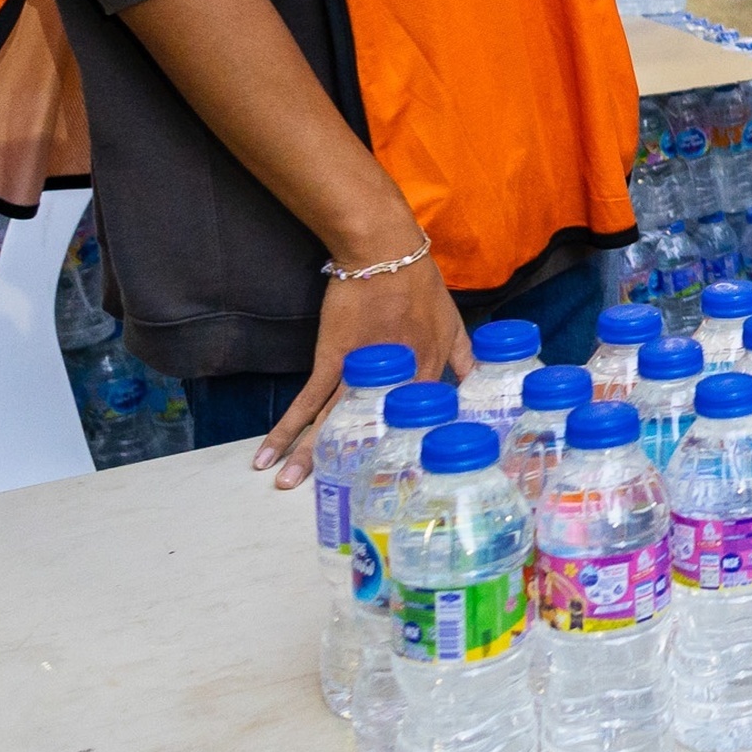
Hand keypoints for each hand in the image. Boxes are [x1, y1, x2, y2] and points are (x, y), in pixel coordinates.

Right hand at [256, 249, 469, 488]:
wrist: (383, 253)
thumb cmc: (421, 284)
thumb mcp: (454, 324)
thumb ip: (466, 359)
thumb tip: (482, 382)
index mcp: (428, 376)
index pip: (418, 427)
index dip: (406, 456)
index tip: (397, 486)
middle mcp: (394, 381)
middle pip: (371, 433)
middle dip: (350, 466)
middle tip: (337, 499)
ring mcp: (358, 373)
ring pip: (333, 424)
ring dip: (309, 457)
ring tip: (289, 486)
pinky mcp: (331, 359)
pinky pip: (306, 400)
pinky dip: (286, 428)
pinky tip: (269, 453)